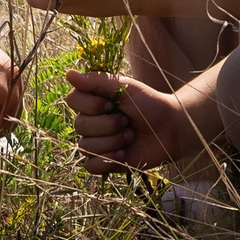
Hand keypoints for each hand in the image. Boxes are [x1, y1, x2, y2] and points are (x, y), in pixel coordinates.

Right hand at [65, 70, 195, 174]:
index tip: (112, 103)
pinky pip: (90, 166)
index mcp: (93, 100)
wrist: (171, 129)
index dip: (91, 104)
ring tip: (130, 135)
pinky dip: (106, 160)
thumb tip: (67, 73)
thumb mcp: (124, 87)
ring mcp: (97, 142)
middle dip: (108, 124)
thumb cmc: (150, 104)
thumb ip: (96, 81)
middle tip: (127, 121)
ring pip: (86, 146)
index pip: (72, 100)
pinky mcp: (105, 161)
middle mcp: (91, 120)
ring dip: (112, 141)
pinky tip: (122, 154)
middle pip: (80, 125)